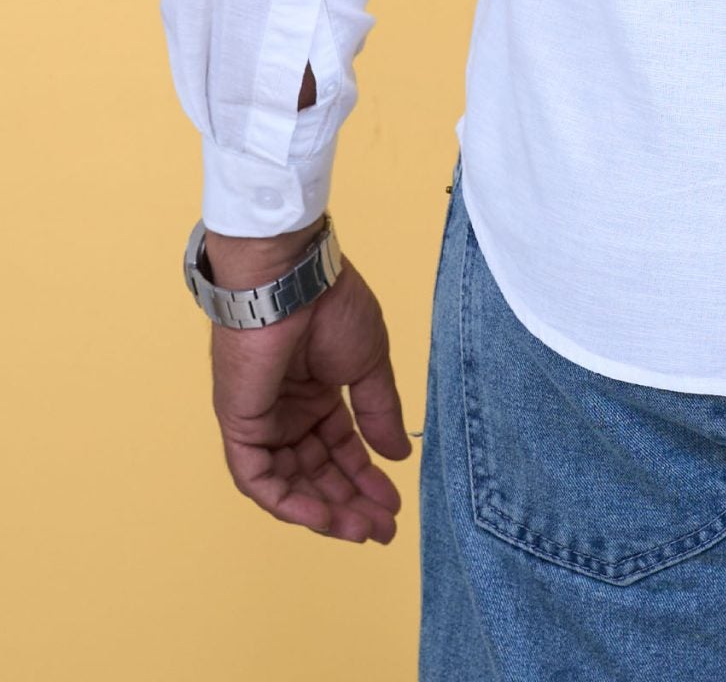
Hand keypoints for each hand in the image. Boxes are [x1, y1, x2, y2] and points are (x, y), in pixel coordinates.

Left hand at [202, 225, 410, 541]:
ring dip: (324, 510)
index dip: (366, 478)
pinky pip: (259, 479)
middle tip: (382, 529)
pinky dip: (288, 503)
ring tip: (361, 530)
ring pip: (290, 483)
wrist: (292, 283)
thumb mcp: (369, 363)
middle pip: (318, 473)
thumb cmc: (332, 308)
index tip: (394, 505)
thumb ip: (379, 412)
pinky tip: (323, 517)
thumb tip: (398, 454)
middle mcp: (288, 412)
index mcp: (317, 392)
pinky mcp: (239, 428)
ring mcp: (263, 421)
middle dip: (350, 503)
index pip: (341, 448)